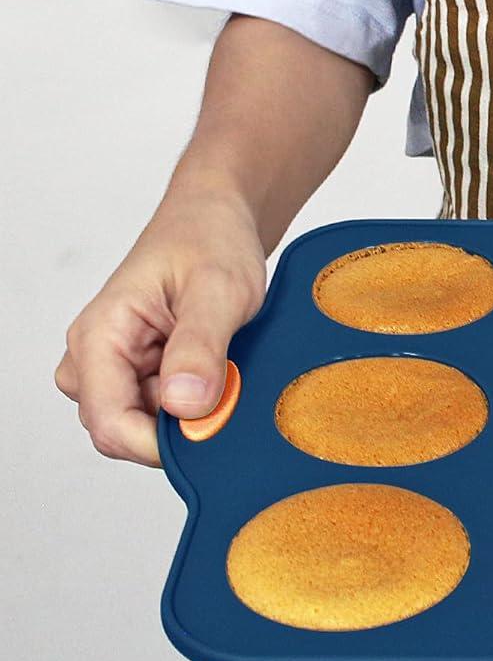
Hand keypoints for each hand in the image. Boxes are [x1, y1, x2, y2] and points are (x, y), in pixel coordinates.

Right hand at [55, 184, 265, 466]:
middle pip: (124, 431)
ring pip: (146, 424)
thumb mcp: (218, 289)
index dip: (159, 443)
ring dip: (190, 410)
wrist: (217, 218)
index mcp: (99, 336)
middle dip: (179, 424)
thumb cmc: (210, 239)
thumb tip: (185, 406)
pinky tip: (220, 368)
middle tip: (230, 386)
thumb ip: (200, 348)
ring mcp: (114, 367)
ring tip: (225, 363)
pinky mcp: (138, 372)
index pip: (109, 423)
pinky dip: (196, 400)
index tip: (211, 432)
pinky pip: (162, 409)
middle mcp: (94, 358)